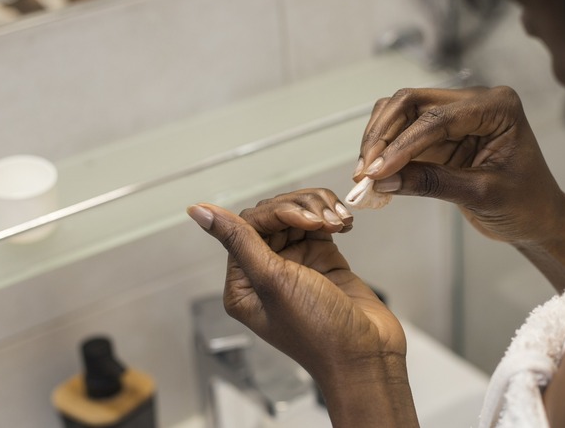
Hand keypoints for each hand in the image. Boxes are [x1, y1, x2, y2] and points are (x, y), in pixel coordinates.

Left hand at [187, 189, 417, 426]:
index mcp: (243, 282)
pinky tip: (344, 225)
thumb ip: (238, 240)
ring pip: (298, 215)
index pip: (248, 225)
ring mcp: (296, 264)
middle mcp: (266, 272)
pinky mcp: (323, 260)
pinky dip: (332, 218)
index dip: (277, 213)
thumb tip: (198, 210)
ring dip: (319, 210)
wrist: (366, 354)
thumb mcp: (272, 282)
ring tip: (339, 223)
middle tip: (325, 221)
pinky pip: (321, 225)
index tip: (306, 220)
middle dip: (301, 209)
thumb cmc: (317, 331)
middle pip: (273, 215)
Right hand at [354, 86, 564, 244]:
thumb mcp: (481, 195)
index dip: (401, 144)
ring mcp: (454, 115)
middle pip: (410, 102)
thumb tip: (382, 180)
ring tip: (364, 175)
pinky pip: (402, 133)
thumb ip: (432, 183)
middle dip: (382, 136)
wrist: (538, 218)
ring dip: (378, 140)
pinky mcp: (440, 134)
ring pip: (399, 112)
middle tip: (365, 171)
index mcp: (497, 107)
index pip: (437, 118)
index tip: (376, 171)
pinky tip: (374, 174)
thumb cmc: (525, 204)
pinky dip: (385, 151)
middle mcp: (474, 102)